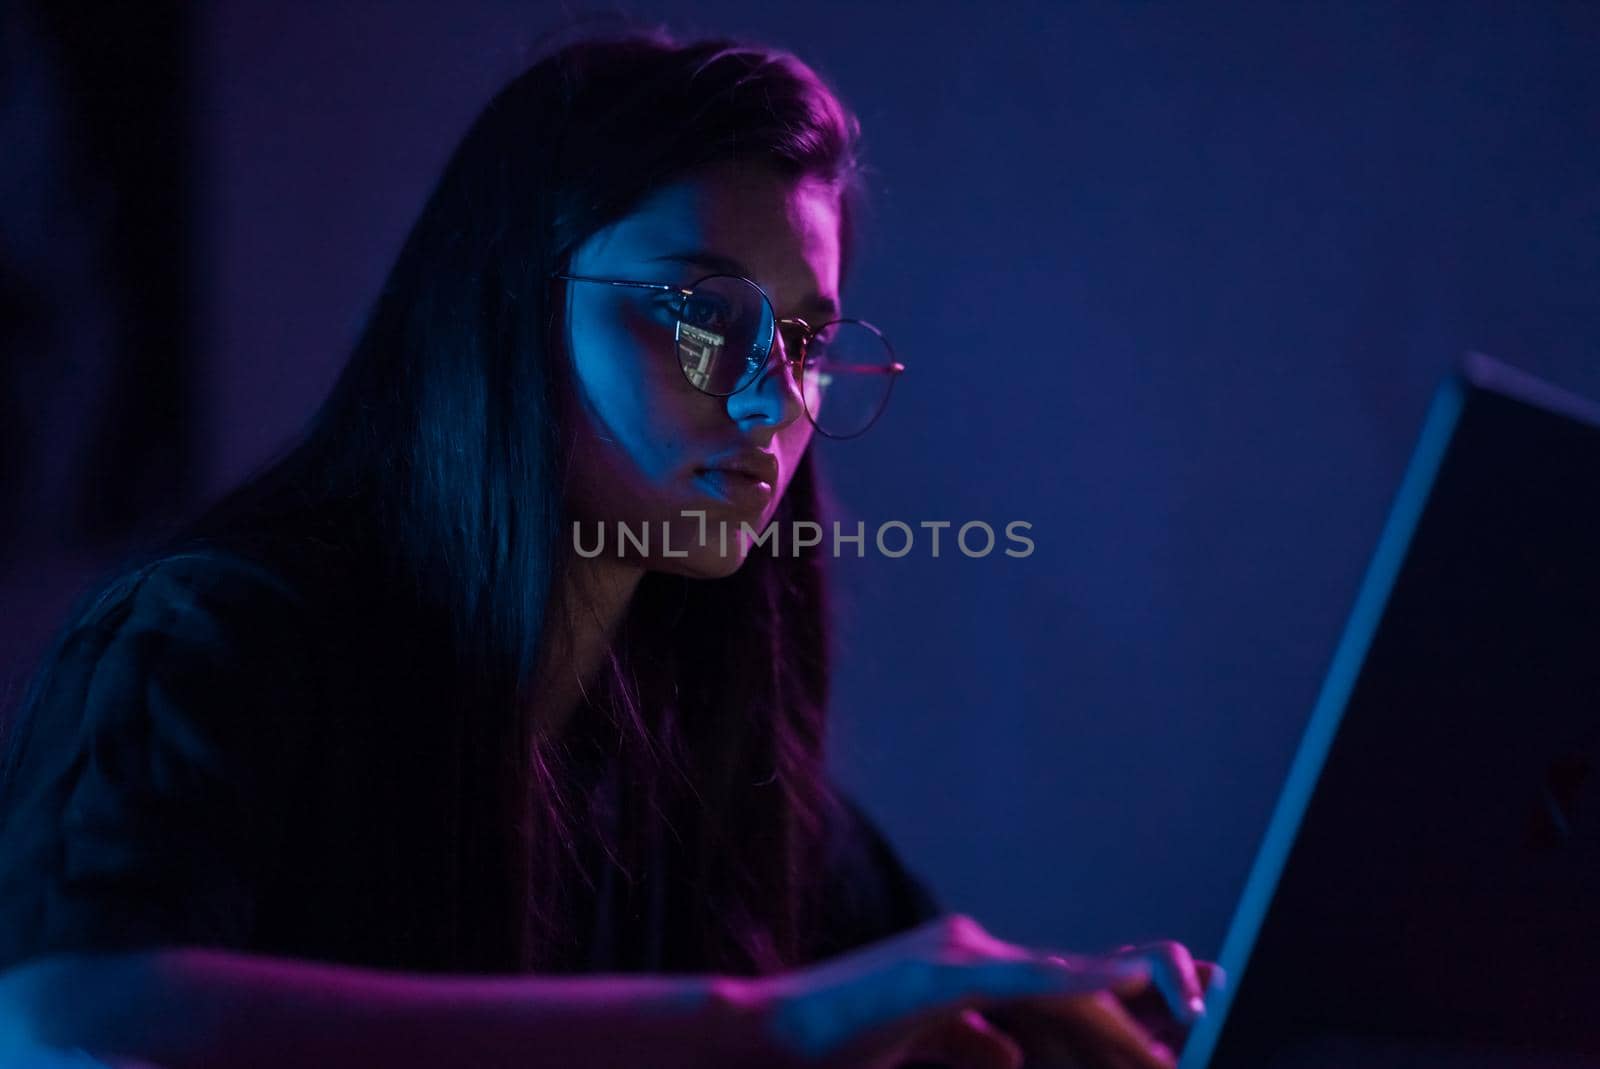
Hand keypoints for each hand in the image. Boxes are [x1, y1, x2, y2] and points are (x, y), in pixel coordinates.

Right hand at [741, 915, 1210, 1068]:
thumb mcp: (916, 1044)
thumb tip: (1008, 1053)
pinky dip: (1082, 984)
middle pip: (1074, 983)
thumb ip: (965, 1041)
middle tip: (1218, 1010)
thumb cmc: (833, 1045)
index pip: (1059, 992)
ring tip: (1198, 1014)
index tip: (1181, 1022)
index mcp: (969, 974)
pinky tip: (1130, 987)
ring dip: (1133, 1007)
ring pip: (1063, 983)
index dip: (1121, 1006)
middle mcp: (972, 953)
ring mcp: (957, 957)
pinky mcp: (942, 975)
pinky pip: (1025, 981)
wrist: (766, 1036)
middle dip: (1149, 1003)